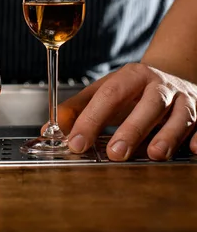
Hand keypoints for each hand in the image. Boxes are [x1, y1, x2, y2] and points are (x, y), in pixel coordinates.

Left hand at [56, 63, 196, 160]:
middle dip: (132, 129)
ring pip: (180, 115)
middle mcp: (159, 86)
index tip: (76, 142)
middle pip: (148, 104)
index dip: (92, 118)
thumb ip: (77, 110)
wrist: (172, 77)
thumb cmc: (133, 91)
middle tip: (116, 154)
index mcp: (132, 76)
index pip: (109, 95)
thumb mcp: (104, 92)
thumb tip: (49, 130)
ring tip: (154, 154)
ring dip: (168, 135)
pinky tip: (194, 149)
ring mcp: (184, 99)